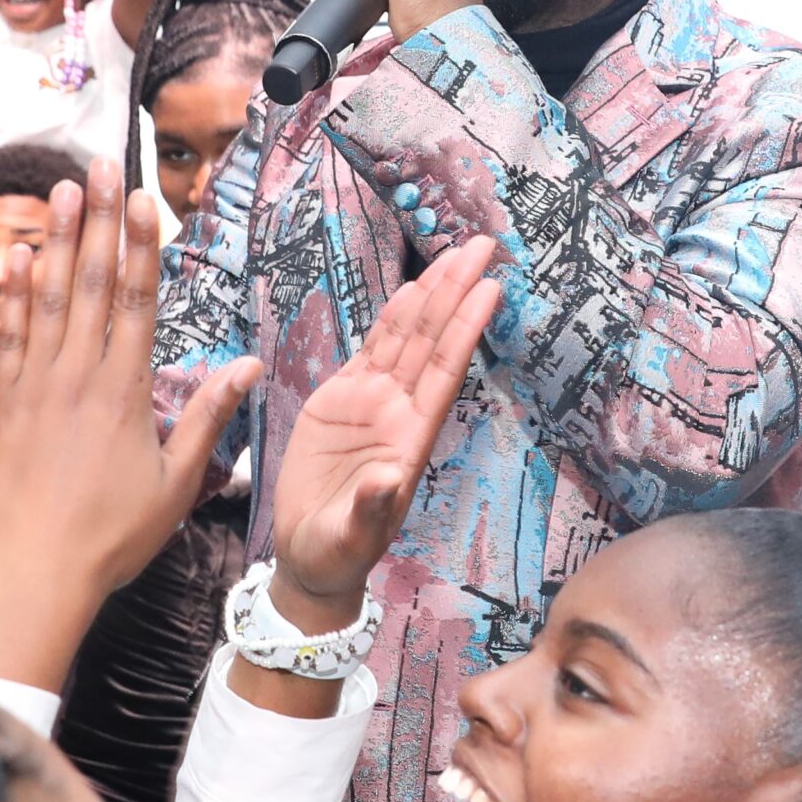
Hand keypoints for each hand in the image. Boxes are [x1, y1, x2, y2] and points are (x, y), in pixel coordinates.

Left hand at [0, 160, 259, 685]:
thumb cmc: (112, 539)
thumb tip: (248, 366)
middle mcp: (77, 378)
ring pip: (48, 298)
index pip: (136, 301)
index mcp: (125, 394)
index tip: (141, 197)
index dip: (140, 244)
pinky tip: (20, 256)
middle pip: (92, 283)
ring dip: (57, 240)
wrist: (34, 578)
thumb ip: (208, 419)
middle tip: (99, 165)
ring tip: (61, 189)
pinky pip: (9, 336)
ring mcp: (33, 387)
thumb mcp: (175, 485)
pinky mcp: (0, 406)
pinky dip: (15, 294)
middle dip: (98, 220)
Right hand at [269, 235, 497, 623]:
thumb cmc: (338, 552)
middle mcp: (398, 413)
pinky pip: (372, 351)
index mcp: (409, 439)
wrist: (310, 556)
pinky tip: (409, 291)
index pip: (445, 372)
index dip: (466, 329)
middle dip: (456, 292)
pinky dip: (391, 319)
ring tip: (455, 254)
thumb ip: (371, 508)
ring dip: (431, 296)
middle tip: (483, 245)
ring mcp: (371, 404)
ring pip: (407, 338)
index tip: (491, 289)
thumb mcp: (351, 538)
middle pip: (432, 340)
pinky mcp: (341, 401)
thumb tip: (391, 476)